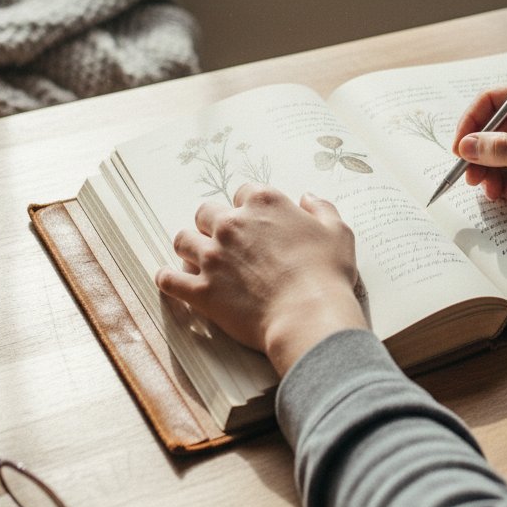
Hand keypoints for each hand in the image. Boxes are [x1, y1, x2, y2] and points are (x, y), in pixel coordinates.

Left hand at [155, 184, 366, 376]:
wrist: (309, 314)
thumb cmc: (327, 274)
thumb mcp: (338, 232)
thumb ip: (321, 208)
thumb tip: (307, 197)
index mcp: (264, 203)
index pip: (244, 192)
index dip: (249, 206)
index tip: (255, 221)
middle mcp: (232, 224)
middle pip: (206, 212)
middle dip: (213, 223)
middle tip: (225, 240)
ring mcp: (212, 257)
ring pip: (183, 240)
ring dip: (190, 246)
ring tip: (198, 257)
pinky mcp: (201, 290)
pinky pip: (169, 280)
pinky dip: (168, 278)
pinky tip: (170, 278)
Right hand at [453, 81, 506, 225]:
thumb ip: (500, 150)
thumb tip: (466, 146)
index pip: (490, 101)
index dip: (470, 126)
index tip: (458, 152)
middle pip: (494, 130)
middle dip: (483, 158)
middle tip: (474, 182)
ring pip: (505, 153)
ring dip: (497, 175)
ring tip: (498, 194)